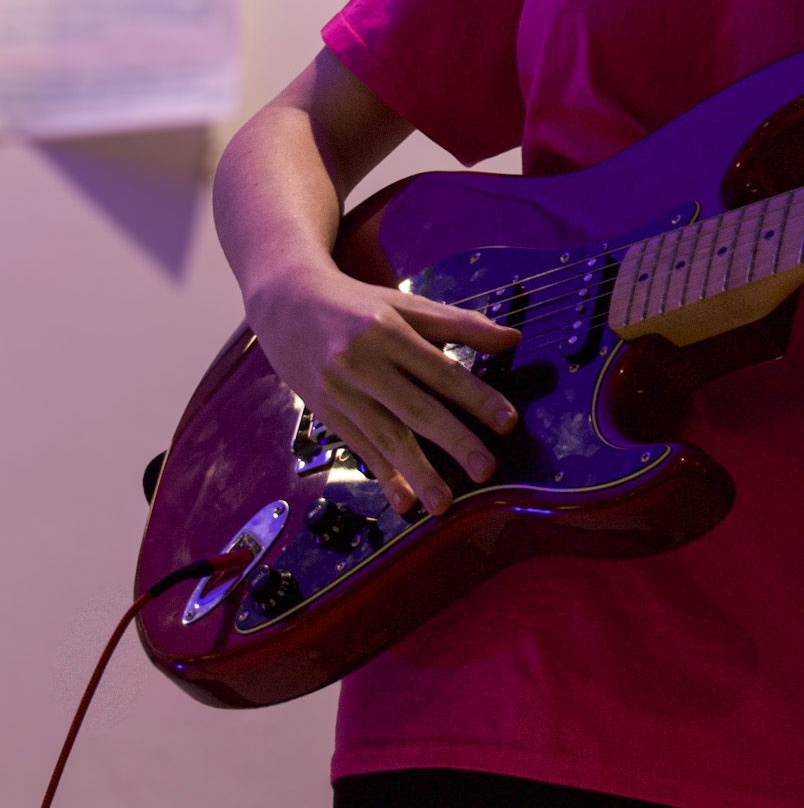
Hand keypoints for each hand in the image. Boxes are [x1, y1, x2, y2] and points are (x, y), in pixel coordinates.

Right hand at [247, 264, 521, 515]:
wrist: (287, 304)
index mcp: (388, 331)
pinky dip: (383, 475)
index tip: (509, 422)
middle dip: (453, 441)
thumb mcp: (405, 305)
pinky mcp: (327, 414)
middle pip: (415, 408)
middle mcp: (362, 363)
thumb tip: (513, 339)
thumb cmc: (358, 304)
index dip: (476, 396)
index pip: (440, 369)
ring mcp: (341, 392)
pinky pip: (360, 448)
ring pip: (385, 436)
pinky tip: (404, 500)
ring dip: (417, 472)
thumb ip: (459, 323)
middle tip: (487, 469)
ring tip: (445, 504)